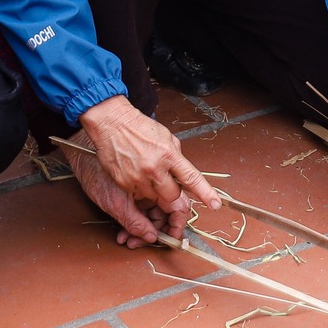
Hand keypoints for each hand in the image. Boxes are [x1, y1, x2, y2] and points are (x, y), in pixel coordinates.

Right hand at [73, 95, 221, 246]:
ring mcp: (138, 177)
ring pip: (154, 197)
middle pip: (172, 195)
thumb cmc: (139, 127)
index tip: (215, 204)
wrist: (112, 123)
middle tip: (165, 178)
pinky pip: (137, 194)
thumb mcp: (166, 137)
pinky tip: (135, 171)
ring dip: (154, 188)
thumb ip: (176, 157)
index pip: (192, 178)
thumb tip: (183, 173)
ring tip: (146, 171)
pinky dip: (139, 186)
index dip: (206, 193)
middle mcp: (154, 168)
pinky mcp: (124, 183)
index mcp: (169, 155)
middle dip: (172, 190)